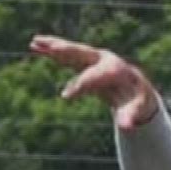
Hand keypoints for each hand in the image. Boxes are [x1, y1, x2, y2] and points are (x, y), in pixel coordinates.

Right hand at [29, 35, 160, 129]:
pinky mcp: (84, 60)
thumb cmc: (135, 100)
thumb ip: (130, 117)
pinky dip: (51, 49)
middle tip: (54, 50)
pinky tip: (35, 46)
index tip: (66, 96)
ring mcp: (94, 58)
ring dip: (54, 45)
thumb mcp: (135, 110)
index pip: (96, 75)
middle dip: (69, 52)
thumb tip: (126, 128)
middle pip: (84, 53)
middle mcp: (104, 59)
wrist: (135, 87)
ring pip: (72, 50)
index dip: (81, 84)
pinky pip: (66, 53)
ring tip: (35, 41)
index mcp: (116, 70)